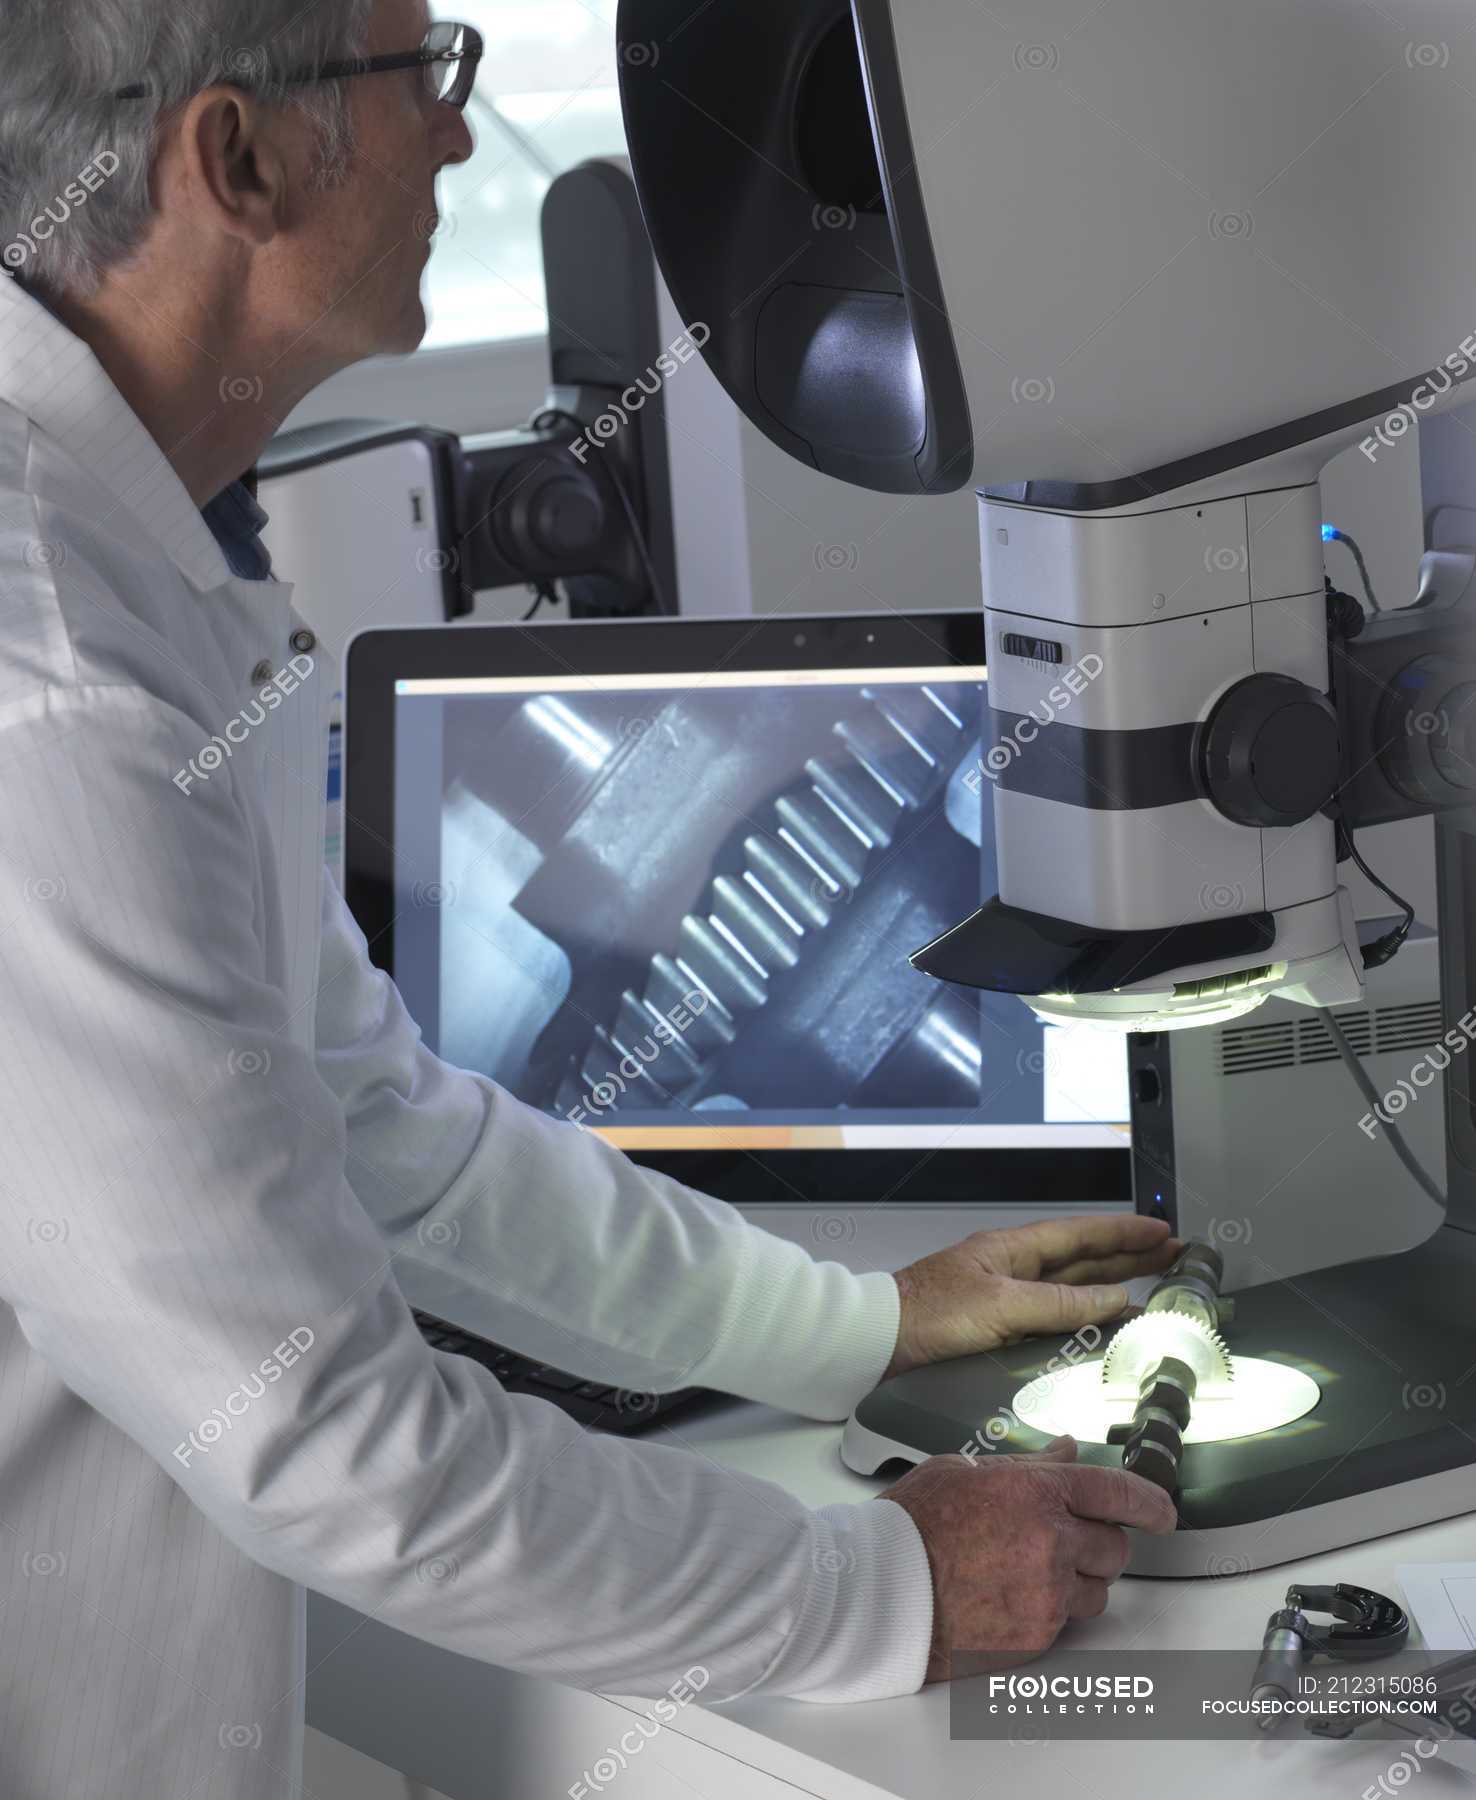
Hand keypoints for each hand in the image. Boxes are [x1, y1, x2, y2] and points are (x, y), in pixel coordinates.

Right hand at [879, 1436, 1177, 1681]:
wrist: (881, 1590)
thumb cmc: (913, 1525)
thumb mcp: (966, 1470)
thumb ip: (1029, 1466)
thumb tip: (1067, 1454)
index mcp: (1036, 1492)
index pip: (1119, 1493)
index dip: (1150, 1502)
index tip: (1163, 1511)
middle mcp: (1052, 1543)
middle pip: (1115, 1548)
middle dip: (1098, 1542)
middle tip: (1064, 1539)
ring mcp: (1047, 1594)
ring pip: (1097, 1591)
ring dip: (1077, 1581)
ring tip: (1029, 1572)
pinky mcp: (1037, 1637)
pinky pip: (1067, 1623)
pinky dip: (1051, 1611)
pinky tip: (1011, 1598)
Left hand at [884, 1213, 1181, 1380]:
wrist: (877, 1343)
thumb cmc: (926, 1314)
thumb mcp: (1001, 1306)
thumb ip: (1059, 1304)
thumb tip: (1113, 1301)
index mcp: (1012, 1250)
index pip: (1080, 1235)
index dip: (1123, 1233)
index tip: (1160, 1230)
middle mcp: (1012, 1268)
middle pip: (1082, 1258)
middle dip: (1128, 1255)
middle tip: (1172, 1255)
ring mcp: (1005, 1297)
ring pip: (1071, 1286)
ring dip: (1112, 1285)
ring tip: (1152, 1284)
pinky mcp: (997, 1327)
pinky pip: (1053, 1315)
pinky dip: (1083, 1316)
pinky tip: (1100, 1325)